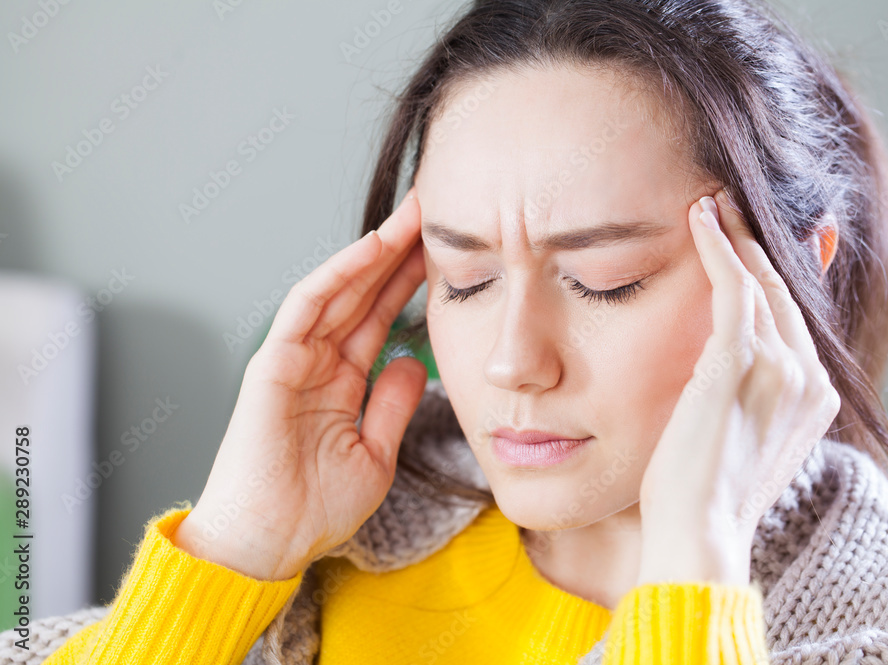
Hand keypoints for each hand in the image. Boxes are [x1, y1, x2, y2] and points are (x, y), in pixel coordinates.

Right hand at [172, 187, 427, 580]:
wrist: (266, 547)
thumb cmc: (312, 510)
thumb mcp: (373, 453)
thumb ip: (391, 405)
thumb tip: (414, 362)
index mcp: (340, 381)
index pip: (380, 317)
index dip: (410, 283)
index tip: (449, 253)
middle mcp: (317, 362)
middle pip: (362, 293)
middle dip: (399, 253)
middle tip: (436, 214)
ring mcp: (294, 358)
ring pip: (338, 289)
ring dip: (374, 250)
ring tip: (413, 215)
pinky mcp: (272, 363)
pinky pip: (306, 307)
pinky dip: (338, 274)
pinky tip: (371, 248)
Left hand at [635, 188, 840, 585]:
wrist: (699, 531)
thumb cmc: (702, 495)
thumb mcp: (737, 440)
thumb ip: (743, 398)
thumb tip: (718, 374)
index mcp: (813, 398)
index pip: (792, 320)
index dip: (768, 276)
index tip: (746, 244)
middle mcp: (808, 378)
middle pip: (782, 294)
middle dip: (754, 247)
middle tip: (727, 207)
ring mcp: (781, 368)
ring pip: (759, 283)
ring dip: (734, 238)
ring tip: (708, 206)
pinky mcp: (741, 361)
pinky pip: (732, 287)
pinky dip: (717, 248)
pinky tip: (698, 220)